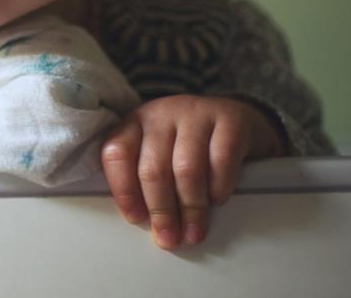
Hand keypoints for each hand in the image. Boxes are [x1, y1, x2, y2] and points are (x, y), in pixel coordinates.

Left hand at [101, 95, 285, 249]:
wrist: (233, 117)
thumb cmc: (189, 143)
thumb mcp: (159, 150)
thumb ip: (145, 178)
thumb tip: (145, 223)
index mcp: (136, 122)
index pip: (116, 152)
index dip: (124, 190)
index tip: (136, 219)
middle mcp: (161, 113)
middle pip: (153, 168)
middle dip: (160, 210)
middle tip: (169, 238)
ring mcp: (194, 113)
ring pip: (186, 169)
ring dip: (190, 208)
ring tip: (193, 231)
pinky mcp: (228, 118)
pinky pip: (221, 160)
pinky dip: (218, 187)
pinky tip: (217, 200)